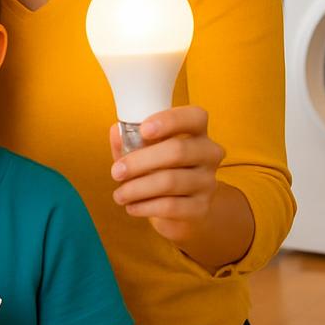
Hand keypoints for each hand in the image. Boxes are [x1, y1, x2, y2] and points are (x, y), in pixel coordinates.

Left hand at [109, 105, 224, 244]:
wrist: (178, 207)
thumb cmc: (157, 166)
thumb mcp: (141, 148)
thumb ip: (128, 138)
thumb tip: (116, 132)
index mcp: (196, 130)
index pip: (193, 117)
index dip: (169, 121)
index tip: (143, 130)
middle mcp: (208, 153)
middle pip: (177, 151)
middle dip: (139, 161)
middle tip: (116, 172)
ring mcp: (208, 181)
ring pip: (170, 181)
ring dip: (137, 188)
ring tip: (119, 195)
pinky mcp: (202, 207)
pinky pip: (172, 206)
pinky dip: (146, 206)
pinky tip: (131, 207)